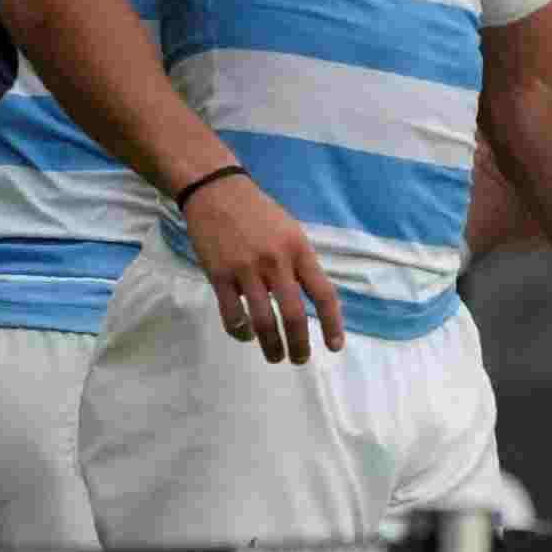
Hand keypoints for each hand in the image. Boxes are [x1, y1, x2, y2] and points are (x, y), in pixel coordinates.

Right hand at [186, 171, 345, 362]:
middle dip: (299, 344)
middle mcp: (276, 262)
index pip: (324, 294)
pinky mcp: (219, 275)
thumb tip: (312, 297)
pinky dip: (241, 332)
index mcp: (299, 250)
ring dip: (271, 346)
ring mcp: (246, 270)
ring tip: (275, 357)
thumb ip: (300, 264)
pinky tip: (246, 335)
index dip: (332, 324)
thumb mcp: (290, 232)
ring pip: (263, 321)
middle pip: (294, 315)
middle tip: (300, 360)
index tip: (335, 346)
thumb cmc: (258, 213)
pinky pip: (232, 314)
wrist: (216, 192)